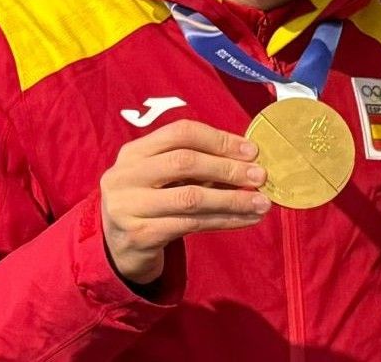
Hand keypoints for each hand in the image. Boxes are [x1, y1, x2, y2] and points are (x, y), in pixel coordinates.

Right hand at [100, 119, 270, 284]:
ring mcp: (128, 207)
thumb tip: (248, 159)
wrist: (118, 248)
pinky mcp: (140, 235)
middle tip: (260, 176)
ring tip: (261, 202)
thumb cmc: (151, 203)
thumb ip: (197, 165)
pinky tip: (246, 219)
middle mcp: (125, 175)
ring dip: (233, 199)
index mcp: (133, 152)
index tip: (251, 150)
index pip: (180, 133)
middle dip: (228, 168)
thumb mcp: (163, 178)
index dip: (219, 139)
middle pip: (184, 162)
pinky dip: (225, 221)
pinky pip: (191, 225)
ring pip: (191, 198)